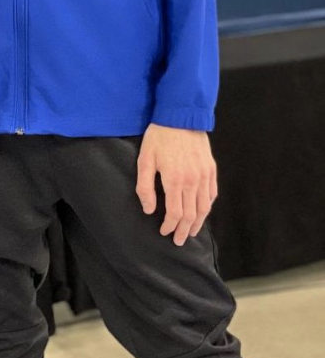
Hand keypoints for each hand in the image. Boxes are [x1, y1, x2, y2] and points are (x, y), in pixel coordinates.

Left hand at [136, 124, 217, 245]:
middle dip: (184, 230)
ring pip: (204, 207)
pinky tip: (202, 212)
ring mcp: (204, 176)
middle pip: (191, 214)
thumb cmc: (159, 137)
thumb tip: (149, 210)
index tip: (164, 232)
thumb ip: (145, 187)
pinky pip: (212, 194)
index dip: (170, 226)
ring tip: (191, 232)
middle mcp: (193, 181)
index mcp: (175, 180)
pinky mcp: (211, 169)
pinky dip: (207, 207)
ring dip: (198, 223)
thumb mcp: (145, 160)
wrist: (180, 116)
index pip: (175, 213)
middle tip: (179, 241)